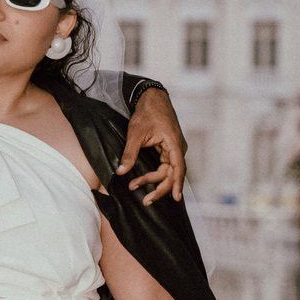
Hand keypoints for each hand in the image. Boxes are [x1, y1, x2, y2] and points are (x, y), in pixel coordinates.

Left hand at [117, 86, 186, 204]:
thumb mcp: (135, 134)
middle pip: (172, 174)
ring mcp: (173, 149)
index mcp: (174, 144)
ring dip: (152, 180)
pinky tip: (145, 181)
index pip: (178, 168)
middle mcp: (177, 148)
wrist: (152, 98)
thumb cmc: (147, 113)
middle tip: (146, 201)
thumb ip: (129, 154)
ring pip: (167, 171)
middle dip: (159, 188)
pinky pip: (164, 166)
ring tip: (135, 186)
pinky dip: (154, 174)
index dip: (177, 184)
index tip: (176, 198)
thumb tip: (121, 171)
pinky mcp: (168, 149)